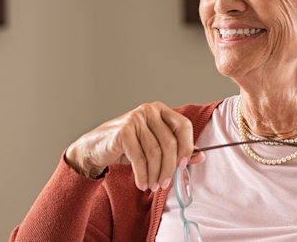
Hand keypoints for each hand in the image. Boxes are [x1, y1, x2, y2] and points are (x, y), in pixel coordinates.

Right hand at [65, 102, 202, 190]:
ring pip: (155, 152)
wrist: (96, 148)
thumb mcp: (154, 147)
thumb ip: (178, 150)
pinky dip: (143, 174)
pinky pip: (139, 158)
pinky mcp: (123, 132)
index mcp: (160, 111)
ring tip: (153, 185)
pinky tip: (142, 183)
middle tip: (166, 183)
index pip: (183, 126)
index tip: (183, 165)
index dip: (187, 146)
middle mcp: (148, 111)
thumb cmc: (127, 146)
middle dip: (169, 167)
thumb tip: (200, 156)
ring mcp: (135, 119)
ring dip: (156, 174)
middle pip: (170, 142)